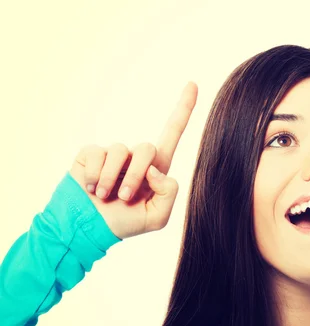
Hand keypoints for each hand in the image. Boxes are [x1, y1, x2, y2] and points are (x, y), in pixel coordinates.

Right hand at [69, 81, 197, 238]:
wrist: (88, 229)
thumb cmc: (124, 223)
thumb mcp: (157, 217)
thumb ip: (168, 193)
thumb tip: (154, 168)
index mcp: (156, 168)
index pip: (172, 133)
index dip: (183, 109)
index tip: (193, 84)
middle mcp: (136, 157)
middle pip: (146, 148)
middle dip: (136, 176)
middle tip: (125, 196)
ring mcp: (113, 154)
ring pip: (120, 151)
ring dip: (111, 179)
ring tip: (104, 196)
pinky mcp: (91, 153)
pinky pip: (96, 154)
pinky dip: (94, 175)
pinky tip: (90, 188)